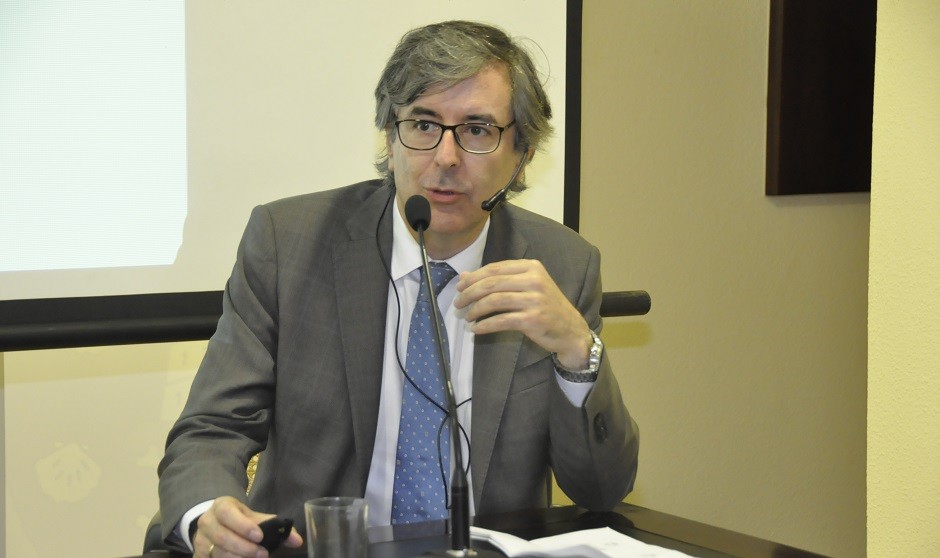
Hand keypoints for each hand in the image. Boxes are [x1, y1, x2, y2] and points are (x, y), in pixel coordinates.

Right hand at [193, 496, 302, 557]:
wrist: (216, 522)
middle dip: (244, 547)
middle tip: (263, 554)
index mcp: (221, 506)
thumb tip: (297, 540)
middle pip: (221, 537)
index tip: (260, 536)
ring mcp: (199, 539)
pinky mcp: (197, 554)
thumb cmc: (239, 519)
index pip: (228, 513)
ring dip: (237, 557)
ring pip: (216, 552)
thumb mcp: (254, 517)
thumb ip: (275, 526)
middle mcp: (207, 521)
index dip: (243, 525)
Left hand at [455, 259, 591, 368]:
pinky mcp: (532, 319)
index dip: (473, 277)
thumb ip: (498, 280)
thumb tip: (464, 277)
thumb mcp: (526, 287)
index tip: (460, 286)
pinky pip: (501, 320)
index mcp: (531, 267)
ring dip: (475, 309)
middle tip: (458, 303)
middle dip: (470, 293)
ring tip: (467, 316)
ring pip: (494, 301)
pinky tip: (476, 329)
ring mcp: (534, 300)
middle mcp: (534, 280)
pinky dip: (485, 325)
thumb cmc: (546, 306)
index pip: (495, 269)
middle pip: (492, 283)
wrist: (571, 330)